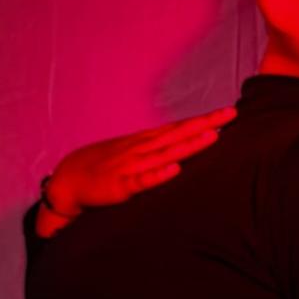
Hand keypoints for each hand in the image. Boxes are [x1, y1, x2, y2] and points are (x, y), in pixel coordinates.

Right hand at [36, 106, 236, 236]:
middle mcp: (143, 149)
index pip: (181, 127)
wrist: (68, 181)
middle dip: (206, 124)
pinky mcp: (120, 187)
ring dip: (189, 145)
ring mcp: (132, 166)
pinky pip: (141, 182)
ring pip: (166, 154)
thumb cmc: (108, 165)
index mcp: (148, 141)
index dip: (205, 120)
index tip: (229, 112)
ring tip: (213, 136)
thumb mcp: (136, 152)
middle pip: (180, 134)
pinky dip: (157, 176)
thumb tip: (188, 140)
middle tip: (231, 114)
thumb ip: (161, 146)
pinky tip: (174, 171)